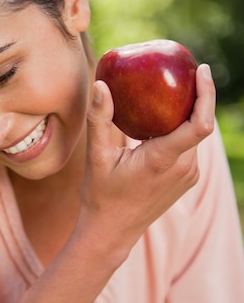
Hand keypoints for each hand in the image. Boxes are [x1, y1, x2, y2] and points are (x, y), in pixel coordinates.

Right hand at [76, 63, 215, 257]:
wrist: (112, 231)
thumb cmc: (101, 196)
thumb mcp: (96, 157)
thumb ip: (100, 119)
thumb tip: (100, 85)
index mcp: (163, 160)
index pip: (200, 124)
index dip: (207, 94)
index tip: (202, 70)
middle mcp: (183, 168)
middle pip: (199, 124)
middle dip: (194, 97)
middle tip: (178, 73)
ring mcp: (188, 176)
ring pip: (194, 135)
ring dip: (184, 115)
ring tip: (168, 93)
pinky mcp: (187, 179)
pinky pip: (189, 147)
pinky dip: (180, 131)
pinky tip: (162, 121)